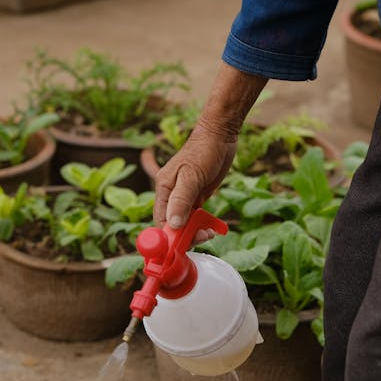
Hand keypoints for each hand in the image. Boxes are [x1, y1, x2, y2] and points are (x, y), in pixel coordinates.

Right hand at [152, 62, 267, 231]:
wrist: (220, 135)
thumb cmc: (204, 151)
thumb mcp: (192, 176)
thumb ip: (182, 200)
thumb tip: (173, 225)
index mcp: (163, 189)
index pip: (160, 221)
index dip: (169, 236)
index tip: (183, 246)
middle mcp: (171, 194)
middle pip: (172, 225)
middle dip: (185, 236)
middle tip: (203, 238)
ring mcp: (184, 196)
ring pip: (184, 223)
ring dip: (195, 232)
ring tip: (209, 233)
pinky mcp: (196, 195)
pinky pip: (195, 216)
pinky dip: (202, 224)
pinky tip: (212, 227)